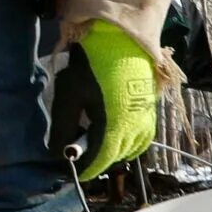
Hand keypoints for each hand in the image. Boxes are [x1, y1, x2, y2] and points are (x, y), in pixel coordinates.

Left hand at [61, 20, 157, 180]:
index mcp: (114, 127)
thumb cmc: (91, 67)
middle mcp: (135, 130)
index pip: (98, 162)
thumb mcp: (69, 97)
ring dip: (109, 151)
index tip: (70, 170)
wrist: (121, 41)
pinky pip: (139, 141)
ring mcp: (147, 122)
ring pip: (127, 152)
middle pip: (112, 159)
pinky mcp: (151, 114)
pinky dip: (125, 143)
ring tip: (90, 137)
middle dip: (94, 160)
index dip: (83, 169)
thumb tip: (59, 154)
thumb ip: (63, 129)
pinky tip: (110, 131)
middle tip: (75, 150)